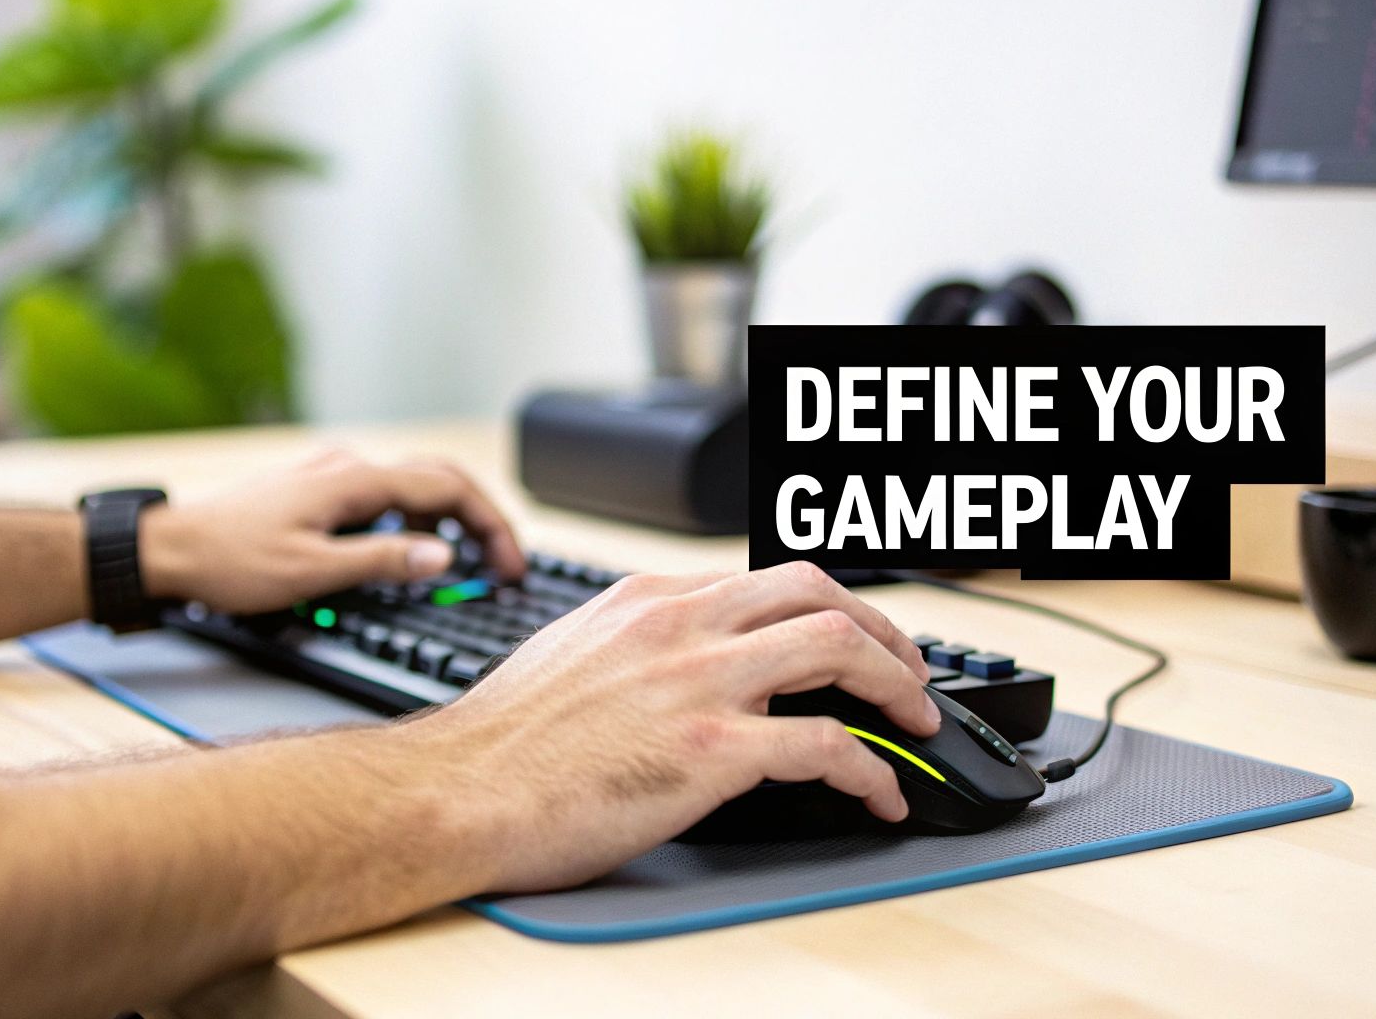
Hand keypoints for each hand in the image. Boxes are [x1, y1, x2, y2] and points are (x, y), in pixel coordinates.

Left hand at [140, 449, 524, 613]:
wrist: (167, 549)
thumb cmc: (230, 561)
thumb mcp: (313, 572)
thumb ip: (383, 561)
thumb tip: (444, 557)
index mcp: (354, 480)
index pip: (448, 489)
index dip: (490, 525)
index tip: (511, 564)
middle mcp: (347, 466)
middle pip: (439, 478)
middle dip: (481, 517)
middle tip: (505, 563)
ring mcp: (331, 473)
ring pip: (412, 483)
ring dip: (451, 516)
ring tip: (472, 557)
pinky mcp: (317, 488)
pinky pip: (385, 492)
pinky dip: (416, 515)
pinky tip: (413, 545)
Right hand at [404, 562, 938, 892]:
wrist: (456, 791)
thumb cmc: (501, 742)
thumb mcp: (572, 654)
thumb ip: (638, 644)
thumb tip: (682, 664)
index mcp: (649, 599)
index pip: (765, 580)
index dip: (828, 609)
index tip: (852, 639)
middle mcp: (680, 624)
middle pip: (818, 591)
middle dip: (884, 629)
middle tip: (908, 670)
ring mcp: (697, 683)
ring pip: (839, 646)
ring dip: (898, 685)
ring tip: (919, 722)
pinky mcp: (708, 752)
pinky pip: (827, 748)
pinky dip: (871, 770)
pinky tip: (879, 794)